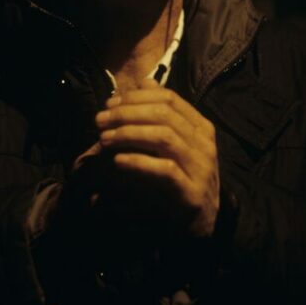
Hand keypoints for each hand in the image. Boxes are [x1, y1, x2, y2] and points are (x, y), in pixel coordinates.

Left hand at [94, 78, 219, 238]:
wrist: (206, 222)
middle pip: (164, 115)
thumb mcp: (175, 143)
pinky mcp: (191, 192)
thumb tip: (145, 82)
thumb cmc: (184, 178)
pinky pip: (164, 170)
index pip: (169, 99)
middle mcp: (204, 143)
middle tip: (100, 119)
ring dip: (129, 134)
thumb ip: (161, 114)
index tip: (109, 103)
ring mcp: (200, 167)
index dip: (136, 97)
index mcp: (201, 127)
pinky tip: (118, 161)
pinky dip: (138, 162)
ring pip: (164, 138)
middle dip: (127, 113)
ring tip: (104, 139)